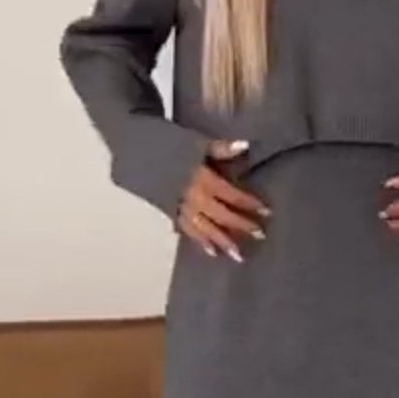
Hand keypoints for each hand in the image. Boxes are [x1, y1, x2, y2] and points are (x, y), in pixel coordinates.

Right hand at [176, 141, 268, 261]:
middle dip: (241, 226)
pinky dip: (200, 241)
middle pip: (221, 215)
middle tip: (259, 236)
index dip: (249, 203)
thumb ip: (221, 148)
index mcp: (201, 179)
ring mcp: (179, 207)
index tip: (266, 211)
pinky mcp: (168, 211)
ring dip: (222, 242)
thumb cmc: (165, 142)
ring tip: (238, 256)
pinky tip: (211, 251)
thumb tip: (246, 146)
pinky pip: (187, 230)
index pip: (231, 195)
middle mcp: (192, 197)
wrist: (132, 149)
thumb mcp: (195, 142)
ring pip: (205, 229)